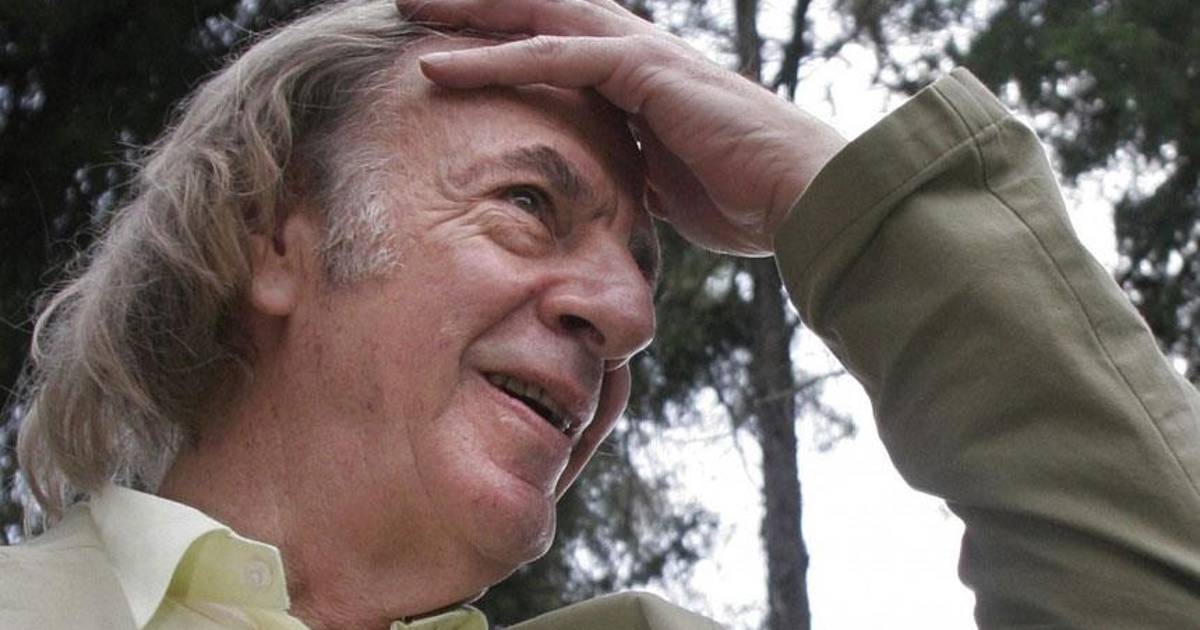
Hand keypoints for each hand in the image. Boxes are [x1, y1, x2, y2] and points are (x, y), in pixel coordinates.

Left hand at [397, 0, 846, 256]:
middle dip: (478, 6)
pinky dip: (496, 58)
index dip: (504, 40)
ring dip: (473, 12)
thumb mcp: (670, 188)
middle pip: (542, 13)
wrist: (805, 197)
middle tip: (414, 3)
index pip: (559, 46)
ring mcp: (642, 56)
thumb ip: (635, 173)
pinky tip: (441, 65)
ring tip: (410, 8)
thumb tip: (611, 191)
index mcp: (639, 82)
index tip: (450, 48)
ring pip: (540, 16)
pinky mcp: (646, 70)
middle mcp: (636, 56)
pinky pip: (556, 55)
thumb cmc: (748, 201)